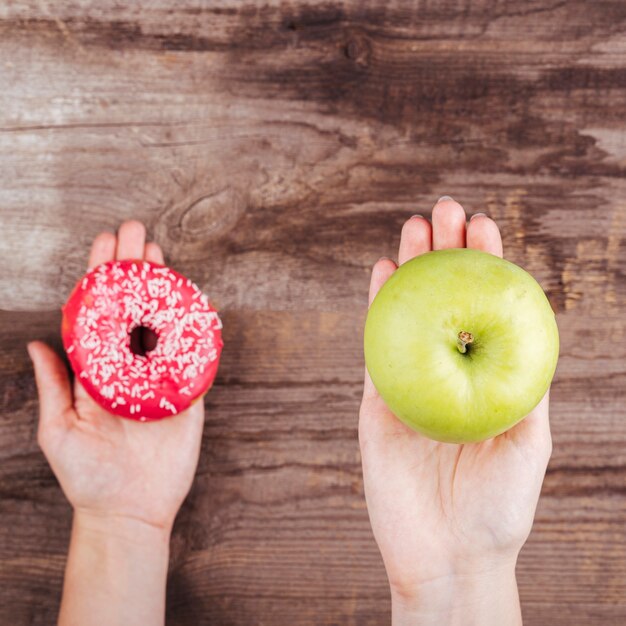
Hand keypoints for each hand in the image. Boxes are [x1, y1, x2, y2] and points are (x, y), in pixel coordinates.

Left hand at [28, 221, 204, 531]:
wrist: (129, 511)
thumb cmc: (88, 476)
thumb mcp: (59, 432)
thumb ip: (54, 387)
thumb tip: (35, 345)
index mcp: (99, 371)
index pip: (101, 314)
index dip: (102, 278)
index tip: (105, 244)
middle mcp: (131, 368)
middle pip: (134, 308)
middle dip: (134, 269)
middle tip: (136, 232)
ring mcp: (161, 378)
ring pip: (164, 323)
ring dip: (163, 288)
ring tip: (159, 255)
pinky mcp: (189, 394)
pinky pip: (195, 356)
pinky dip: (198, 329)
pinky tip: (197, 302)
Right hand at [359, 198, 551, 624]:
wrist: (445, 555)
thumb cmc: (498, 507)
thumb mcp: (528, 442)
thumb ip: (525, 386)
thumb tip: (526, 327)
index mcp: (486, 376)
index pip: (486, 309)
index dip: (485, 265)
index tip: (483, 225)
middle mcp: (448, 371)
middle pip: (444, 300)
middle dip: (444, 252)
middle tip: (443, 209)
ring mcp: (410, 380)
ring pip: (408, 313)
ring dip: (409, 268)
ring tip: (413, 226)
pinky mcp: (377, 398)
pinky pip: (376, 345)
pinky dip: (377, 307)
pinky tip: (382, 272)